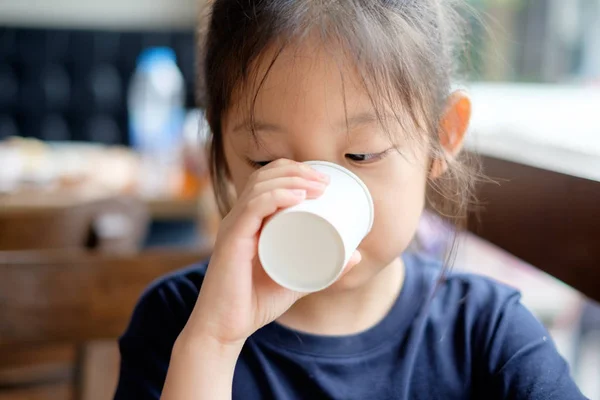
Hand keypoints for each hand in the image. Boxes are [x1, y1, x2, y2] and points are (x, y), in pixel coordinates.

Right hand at [181, 159, 360, 348]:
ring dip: (293, 180)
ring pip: (260, 187)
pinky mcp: (231, 242)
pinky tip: (297, 196)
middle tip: (326, 182)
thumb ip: (324, 269)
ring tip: (319, 187)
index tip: (325, 180)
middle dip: (298, 170)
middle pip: (265, 176)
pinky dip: (276, 197)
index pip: (267, 178)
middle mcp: (238, 218)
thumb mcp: (297, 281)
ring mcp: (233, 227)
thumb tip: (357, 256)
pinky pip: (252, 209)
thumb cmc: (256, 303)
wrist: (225, 329)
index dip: (295, 170)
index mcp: (249, 219)